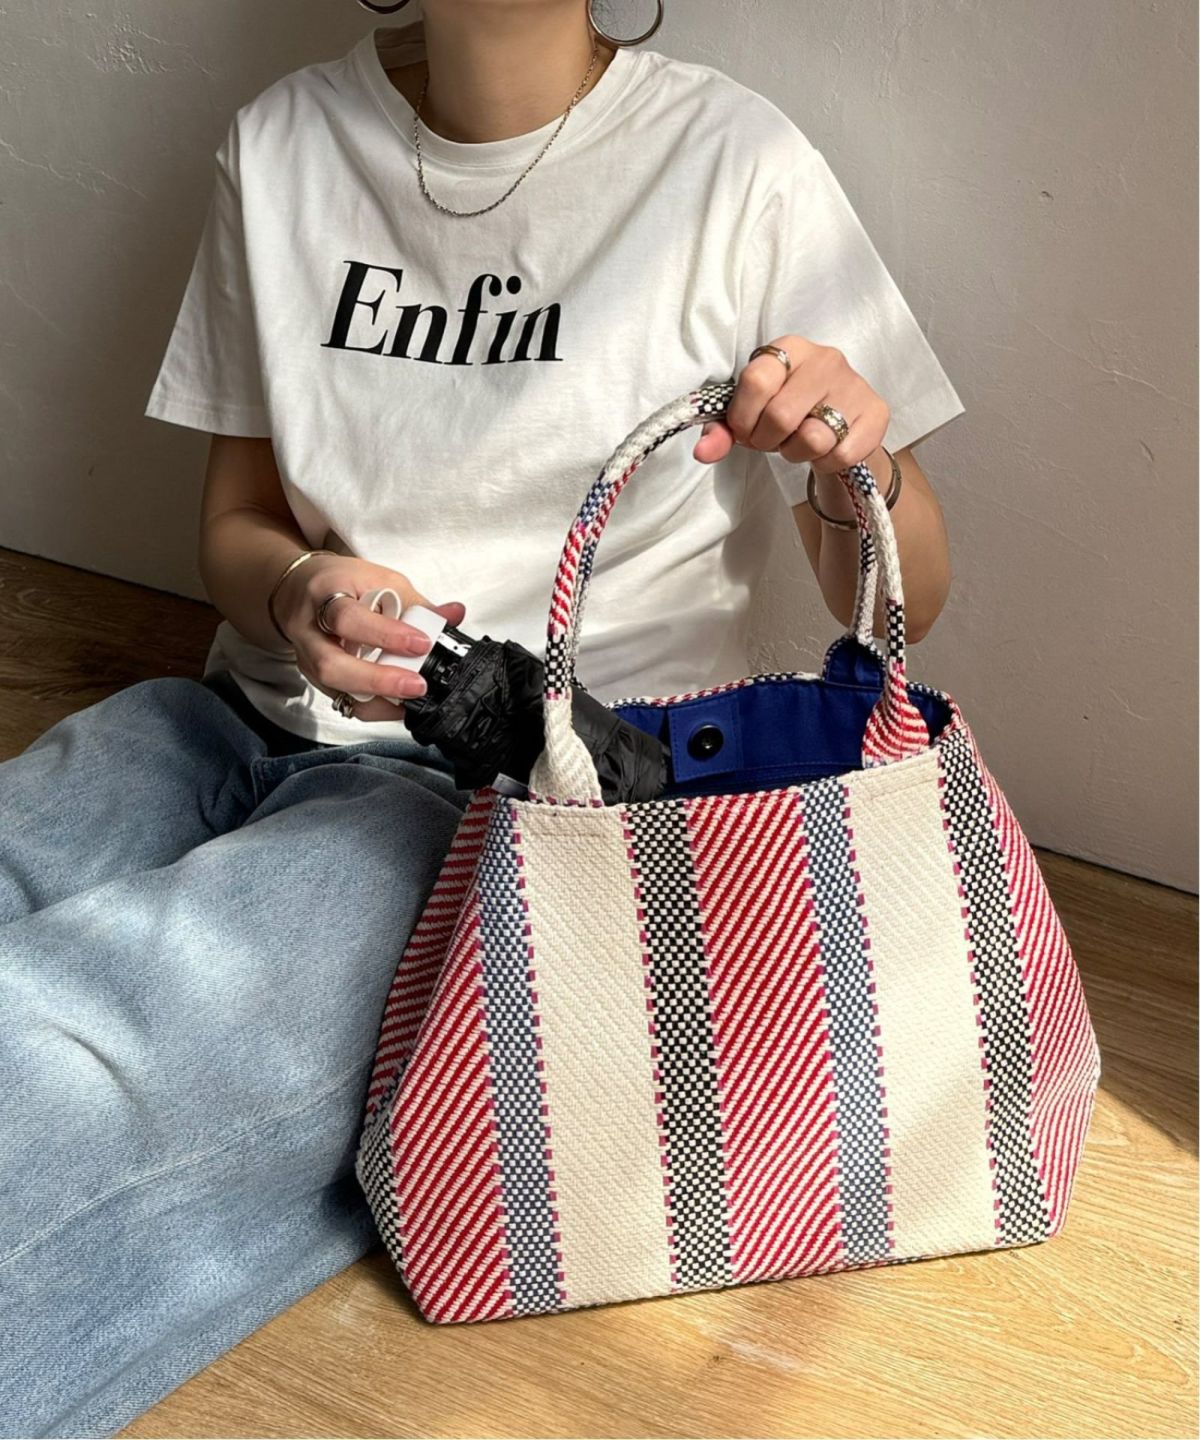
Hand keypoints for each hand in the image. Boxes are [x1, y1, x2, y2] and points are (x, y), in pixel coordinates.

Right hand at [274, 553, 465, 722]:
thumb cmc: (342, 582)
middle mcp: (310, 631)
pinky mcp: (316, 679)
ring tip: (412, 699)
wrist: (299, 591)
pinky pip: (344, 701)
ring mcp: (309, 659)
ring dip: (378, 698)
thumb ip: (416, 602)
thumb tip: (454, 615)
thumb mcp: (379, 579)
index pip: (349, 618)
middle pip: (331, 665)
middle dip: (377, 679)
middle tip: (416, 685)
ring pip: (335, 689)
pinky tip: (400, 705)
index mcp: (325, 594)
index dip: (385, 634)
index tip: (421, 643)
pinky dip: (375, 707)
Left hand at [692, 335, 889, 490]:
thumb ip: (723, 431)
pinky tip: (826, 451)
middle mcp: (825, 359)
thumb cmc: (790, 414)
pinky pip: (840, 455)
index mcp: (789, 349)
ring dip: (796, 454)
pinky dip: (825, 464)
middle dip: (766, 441)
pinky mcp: (876, 414)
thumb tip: (703, 451)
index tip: (744, 429)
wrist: (842, 427)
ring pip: (812, 438)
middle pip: (780, 415)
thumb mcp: (753, 415)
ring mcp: (854, 385)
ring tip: (799, 443)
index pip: (755, 380)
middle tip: (771, 442)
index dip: (743, 417)